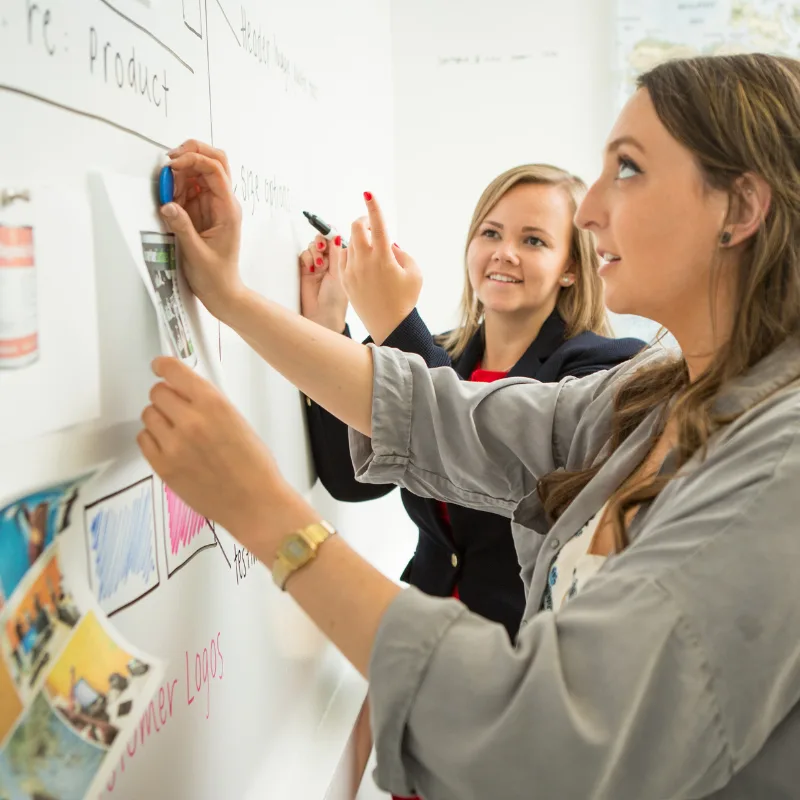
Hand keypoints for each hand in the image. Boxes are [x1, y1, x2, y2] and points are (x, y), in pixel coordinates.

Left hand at [137, 357, 315, 556]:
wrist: (254, 502)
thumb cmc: (254, 466)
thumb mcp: (238, 421)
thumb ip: (209, 404)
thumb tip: (185, 393)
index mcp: (214, 404)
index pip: (174, 372)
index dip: (164, 366)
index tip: (160, 366)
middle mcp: (191, 421)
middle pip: (157, 392)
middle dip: (166, 396)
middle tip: (176, 407)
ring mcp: (173, 445)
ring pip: (148, 414)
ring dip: (160, 418)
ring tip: (177, 431)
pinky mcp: (163, 466)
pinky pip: (144, 439)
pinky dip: (153, 439)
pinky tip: (170, 445)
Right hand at [161, 140, 243, 322]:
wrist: (222, 291)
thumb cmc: (215, 276)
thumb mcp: (196, 253)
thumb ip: (182, 228)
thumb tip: (167, 205)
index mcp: (228, 209)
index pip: (216, 170)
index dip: (194, 159)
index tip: (173, 164)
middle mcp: (223, 202)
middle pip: (214, 160)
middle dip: (192, 153)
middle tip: (170, 161)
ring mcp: (213, 204)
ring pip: (200, 171)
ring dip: (181, 172)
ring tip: (168, 191)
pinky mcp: (202, 210)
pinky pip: (190, 187)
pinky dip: (177, 186)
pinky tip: (170, 198)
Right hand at [299, 235, 348, 331]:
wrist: (322, 314)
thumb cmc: (335, 299)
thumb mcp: (339, 273)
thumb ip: (336, 254)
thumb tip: (335, 236)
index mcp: (341, 260)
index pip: (335, 240)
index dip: (331, 234)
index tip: (329, 233)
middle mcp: (329, 261)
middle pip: (322, 240)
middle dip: (321, 241)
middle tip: (322, 247)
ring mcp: (316, 265)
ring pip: (312, 247)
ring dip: (315, 251)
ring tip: (319, 264)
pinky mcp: (305, 269)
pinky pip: (304, 255)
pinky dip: (307, 258)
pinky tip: (312, 268)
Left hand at [341, 193, 421, 344]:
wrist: (390, 326)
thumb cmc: (405, 299)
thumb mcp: (414, 272)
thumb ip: (401, 252)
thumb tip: (388, 244)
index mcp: (383, 258)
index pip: (378, 224)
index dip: (373, 206)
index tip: (368, 193)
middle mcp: (364, 262)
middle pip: (356, 227)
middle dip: (364, 221)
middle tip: (374, 228)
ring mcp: (351, 271)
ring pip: (349, 241)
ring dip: (360, 239)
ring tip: (373, 252)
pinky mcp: (345, 280)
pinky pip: (344, 257)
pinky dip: (353, 252)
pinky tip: (363, 262)